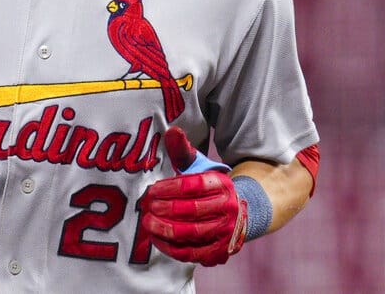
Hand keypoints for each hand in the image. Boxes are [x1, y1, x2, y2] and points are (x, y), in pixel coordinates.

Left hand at [140, 126, 247, 265]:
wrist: (238, 213)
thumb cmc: (207, 188)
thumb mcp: (198, 167)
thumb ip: (182, 150)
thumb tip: (172, 130)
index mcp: (221, 183)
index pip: (192, 185)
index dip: (168, 188)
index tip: (152, 189)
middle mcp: (228, 207)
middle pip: (191, 210)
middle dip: (164, 208)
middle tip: (147, 206)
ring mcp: (225, 231)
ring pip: (191, 233)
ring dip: (165, 229)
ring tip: (147, 222)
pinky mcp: (219, 251)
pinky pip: (191, 252)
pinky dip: (171, 247)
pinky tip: (156, 238)